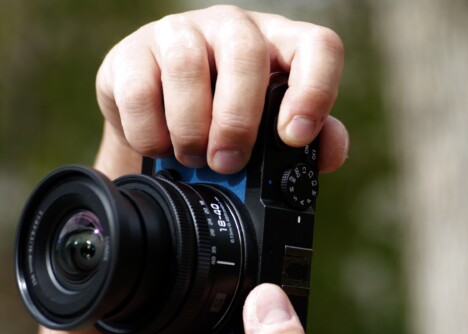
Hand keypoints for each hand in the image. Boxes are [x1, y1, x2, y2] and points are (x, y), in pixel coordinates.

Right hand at [93, 5, 347, 178]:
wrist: (165, 118)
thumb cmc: (234, 121)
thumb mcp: (276, 132)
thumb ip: (313, 142)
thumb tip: (327, 153)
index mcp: (283, 45)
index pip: (318, 47)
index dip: (314, 91)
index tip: (295, 137)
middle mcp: (234, 29)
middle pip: (246, 51)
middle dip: (238, 119)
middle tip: (230, 162)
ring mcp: (181, 32)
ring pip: (187, 65)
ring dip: (191, 127)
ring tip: (195, 158)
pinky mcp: (132, 52)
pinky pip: (138, 89)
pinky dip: (150, 132)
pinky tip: (162, 147)